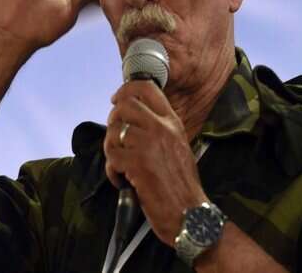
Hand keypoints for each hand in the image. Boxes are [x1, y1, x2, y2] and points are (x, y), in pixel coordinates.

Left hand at [103, 80, 208, 245]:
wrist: (189, 213)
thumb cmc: (181, 184)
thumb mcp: (177, 145)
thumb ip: (158, 128)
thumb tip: (130, 119)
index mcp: (172, 122)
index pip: (147, 88)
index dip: (125, 90)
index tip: (116, 99)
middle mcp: (161, 128)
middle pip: (124, 105)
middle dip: (113, 119)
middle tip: (116, 138)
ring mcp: (149, 144)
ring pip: (114, 132)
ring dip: (111, 150)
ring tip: (121, 165)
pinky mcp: (137, 163)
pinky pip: (111, 157)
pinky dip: (113, 171)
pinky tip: (123, 180)